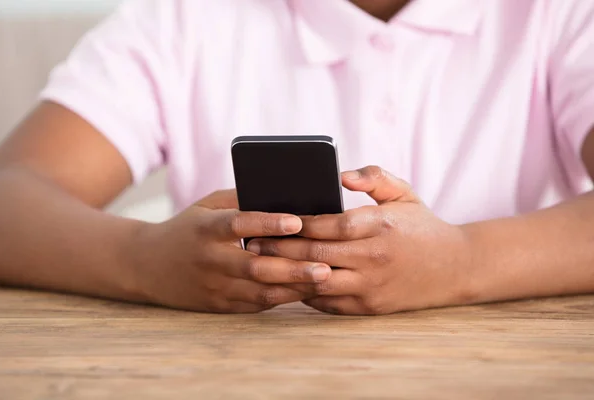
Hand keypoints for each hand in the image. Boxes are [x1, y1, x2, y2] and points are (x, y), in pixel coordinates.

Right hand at [131, 190, 331, 312]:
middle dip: (293, 268)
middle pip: (255, 266)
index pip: (238, 223)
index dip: (268, 223)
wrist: (146, 266)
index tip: (297, 220)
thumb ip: (239, 200)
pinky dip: (280, 299)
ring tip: (323, 280)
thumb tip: (281, 194)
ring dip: (293, 287)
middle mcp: (209, 260)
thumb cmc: (186, 230)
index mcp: (205, 229)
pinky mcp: (217, 305)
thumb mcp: (205, 207)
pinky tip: (304, 292)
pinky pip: (254, 305)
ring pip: (259, 291)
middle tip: (325, 265)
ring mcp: (213, 286)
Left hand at [248, 167, 471, 314]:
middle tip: (252, 241)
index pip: (329, 224)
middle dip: (280, 247)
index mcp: (380, 225)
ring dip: (286, 273)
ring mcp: (371, 286)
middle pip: (316, 253)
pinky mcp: (369, 307)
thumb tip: (341, 174)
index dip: (297, 222)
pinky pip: (328, 302)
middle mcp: (374, 257)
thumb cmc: (421, 226)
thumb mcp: (404, 193)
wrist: (454, 267)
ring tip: (260, 264)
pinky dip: (305, 293)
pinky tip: (286, 283)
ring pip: (317, 281)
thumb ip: (373, 177)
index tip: (272, 218)